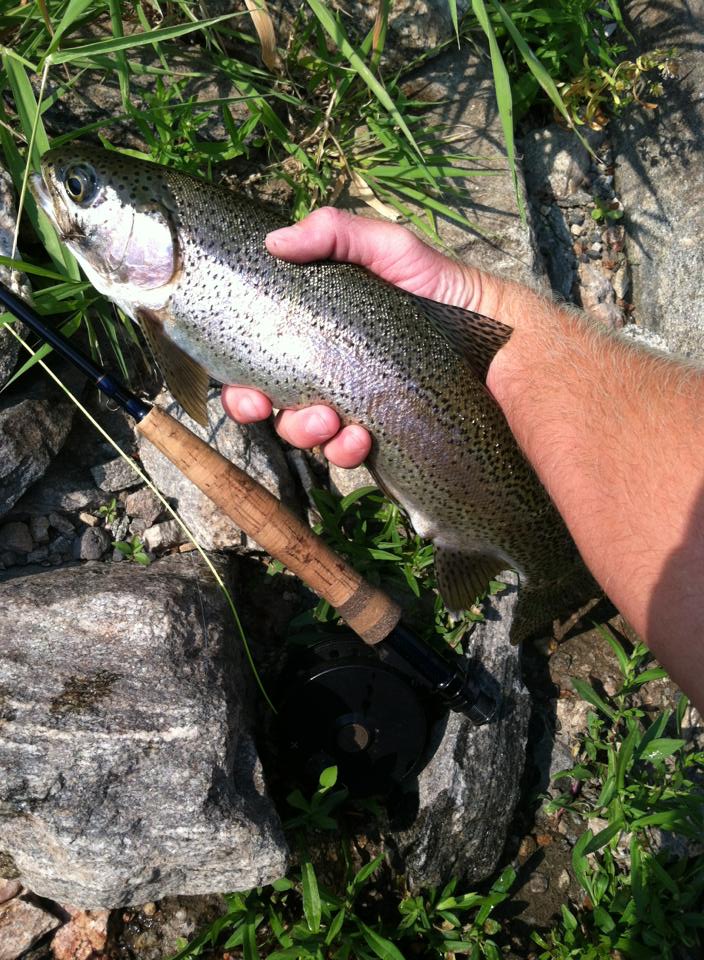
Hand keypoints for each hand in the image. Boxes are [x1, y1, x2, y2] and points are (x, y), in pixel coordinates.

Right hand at [221, 206, 497, 466]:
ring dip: (303, 431)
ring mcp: (353, 410)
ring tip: (329, 421)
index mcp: (319, 334)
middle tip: (267, 406)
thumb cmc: (442, 290)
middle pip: (272, 403)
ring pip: (305, 434)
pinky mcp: (380, 441)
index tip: (240, 387)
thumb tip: (273, 241)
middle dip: (259, 410)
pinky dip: (346, 450)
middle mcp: (330, 374)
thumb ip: (336, 233)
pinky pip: (347, 454)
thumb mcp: (391, 249)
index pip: (263, 360)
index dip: (241, 380)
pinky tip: (361, 438)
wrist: (496, 342)